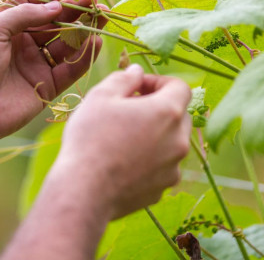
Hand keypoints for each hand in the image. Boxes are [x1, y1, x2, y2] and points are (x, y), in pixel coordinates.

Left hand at [0, 0, 104, 147]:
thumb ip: (24, 14)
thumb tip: (56, 5)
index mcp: (4, 25)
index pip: (30, 3)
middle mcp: (22, 43)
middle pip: (53, 22)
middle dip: (73, 11)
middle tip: (92, 3)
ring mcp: (35, 64)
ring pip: (65, 43)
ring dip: (83, 30)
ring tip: (100, 18)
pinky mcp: (46, 87)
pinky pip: (69, 69)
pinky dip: (84, 56)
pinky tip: (95, 42)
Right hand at [50, 65, 191, 219]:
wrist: (84, 192)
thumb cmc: (91, 138)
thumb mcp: (101, 96)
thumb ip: (124, 78)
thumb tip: (137, 71)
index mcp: (168, 112)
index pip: (180, 87)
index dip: (158, 82)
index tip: (136, 87)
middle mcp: (179, 141)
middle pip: (179, 116)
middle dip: (157, 108)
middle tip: (128, 110)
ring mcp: (172, 169)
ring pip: (170, 143)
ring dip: (154, 134)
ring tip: (122, 136)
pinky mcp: (161, 190)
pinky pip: (160, 167)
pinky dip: (148, 160)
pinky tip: (121, 161)